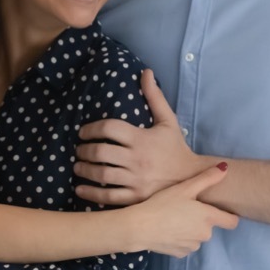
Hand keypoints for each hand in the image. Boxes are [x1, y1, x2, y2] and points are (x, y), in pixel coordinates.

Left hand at [74, 70, 201, 204]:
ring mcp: (136, 180)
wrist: (191, 178)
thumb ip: (154, 96)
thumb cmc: (176, 147)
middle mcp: (137, 160)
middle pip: (101, 152)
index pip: (109, 128)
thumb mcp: (168, 120)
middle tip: (79, 149)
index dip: (91, 128)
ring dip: (84, 169)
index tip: (83, 132)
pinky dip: (91, 193)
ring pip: (101, 174)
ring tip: (78, 165)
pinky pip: (108, 197)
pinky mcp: (135, 198)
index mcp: (142, 139)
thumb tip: (145, 72)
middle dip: (84, 150)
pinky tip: (80, 188)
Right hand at [127, 164, 238, 256]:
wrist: (140, 227)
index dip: (229, 216)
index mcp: (209, 218)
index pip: (232, 222)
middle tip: (183, 208)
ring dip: (190, 229)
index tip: (220, 210)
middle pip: (210, 226)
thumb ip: (207, 178)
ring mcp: (193, 246)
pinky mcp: (180, 254)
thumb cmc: (163, 204)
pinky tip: (167, 230)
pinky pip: (185, 244)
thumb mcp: (185, 187)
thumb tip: (226, 168)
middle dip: (201, 219)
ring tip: (173, 218)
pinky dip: (179, 238)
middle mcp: (205, 235)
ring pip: (196, 236)